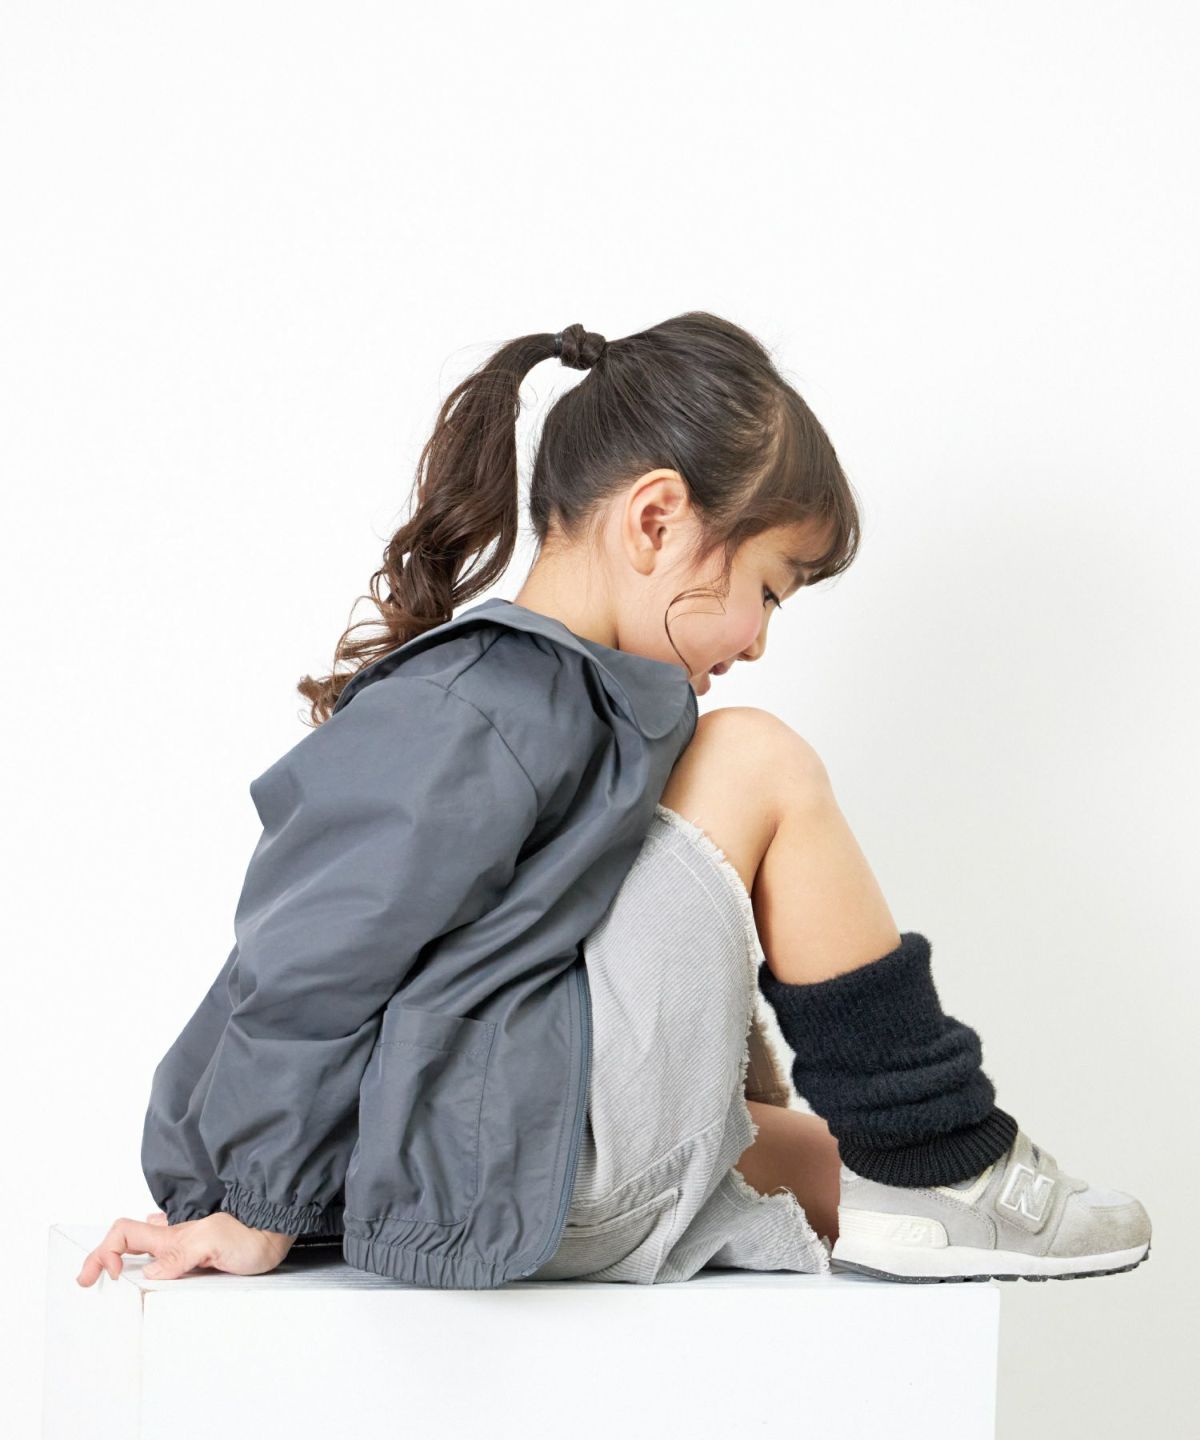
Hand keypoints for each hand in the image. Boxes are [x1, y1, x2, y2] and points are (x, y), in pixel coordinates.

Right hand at [75, 1212, 296, 1285]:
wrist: (275, 1234)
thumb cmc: (249, 1236)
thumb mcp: (214, 1242)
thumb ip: (181, 1256)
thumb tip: (149, 1273)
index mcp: (171, 1235)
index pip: (124, 1233)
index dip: (108, 1252)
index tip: (112, 1275)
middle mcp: (173, 1239)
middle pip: (125, 1240)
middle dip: (100, 1256)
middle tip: (85, 1278)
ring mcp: (184, 1247)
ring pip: (141, 1248)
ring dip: (118, 1258)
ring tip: (104, 1274)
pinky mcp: (197, 1258)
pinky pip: (163, 1257)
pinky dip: (146, 1261)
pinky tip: (145, 1267)